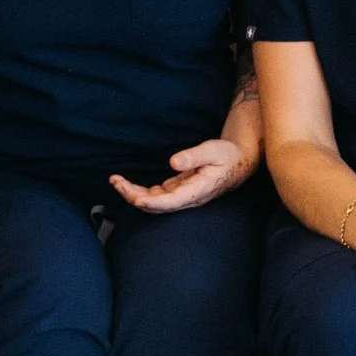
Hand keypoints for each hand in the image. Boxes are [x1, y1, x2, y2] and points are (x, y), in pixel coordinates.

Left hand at [110, 134, 255, 212]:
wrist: (238, 163)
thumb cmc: (227, 156)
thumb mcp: (213, 150)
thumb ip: (193, 156)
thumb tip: (173, 162)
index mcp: (197, 190)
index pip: (171, 201)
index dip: (151, 202)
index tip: (134, 198)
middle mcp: (188, 198)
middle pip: (157, 205)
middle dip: (134, 196)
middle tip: (116, 182)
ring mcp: (182, 196)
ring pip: (154, 202)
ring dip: (134, 194)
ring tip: (116, 181)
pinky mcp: (179, 191)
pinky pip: (156, 196)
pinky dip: (141, 191)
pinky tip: (128, 184)